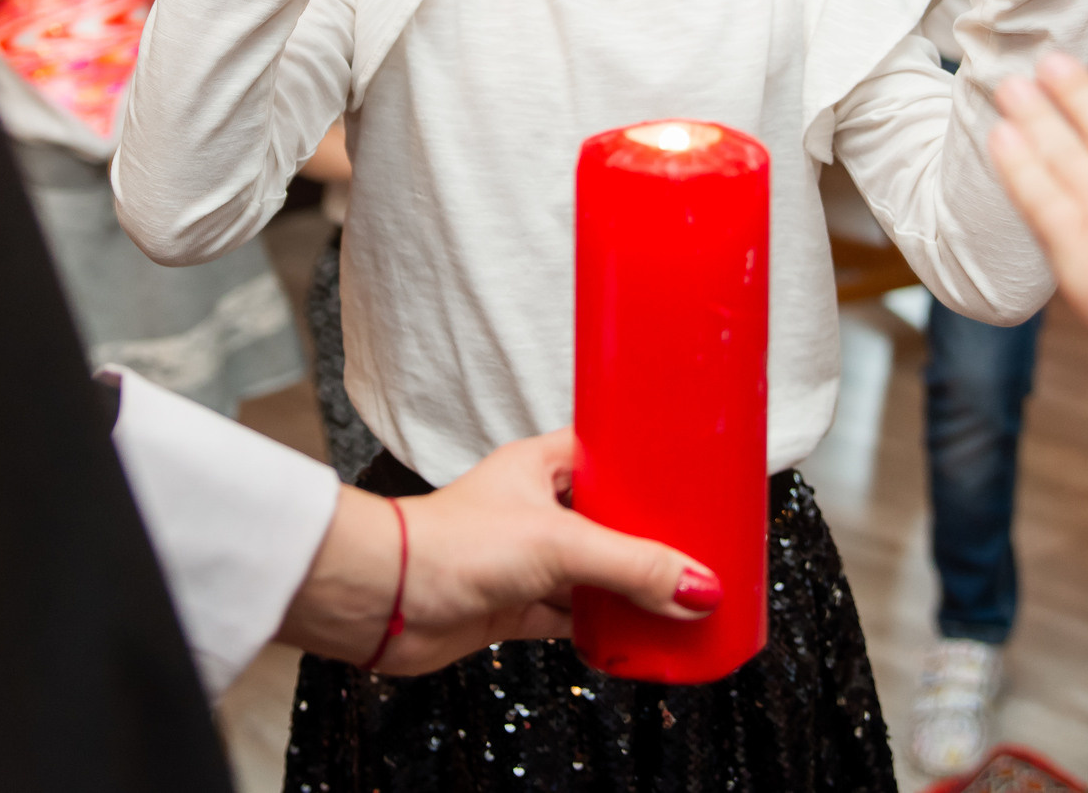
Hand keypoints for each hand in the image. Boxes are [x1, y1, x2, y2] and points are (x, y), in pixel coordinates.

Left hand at [283, 429, 717, 675]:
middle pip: (612, 518)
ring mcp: (527, 557)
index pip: (611, 453)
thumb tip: (698, 587)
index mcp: (543, 463)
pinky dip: (606, 626)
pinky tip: (639, 634)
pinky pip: (576, 614)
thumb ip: (632, 566)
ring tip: (684, 594)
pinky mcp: (517, 604)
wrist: (384, 601)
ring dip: (632, 586)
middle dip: (652, 537)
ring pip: (597, 570)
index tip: (697, 477)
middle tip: (703, 545)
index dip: (652, 465)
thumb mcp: (559, 545)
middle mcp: (536, 506)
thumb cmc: (450, 543)